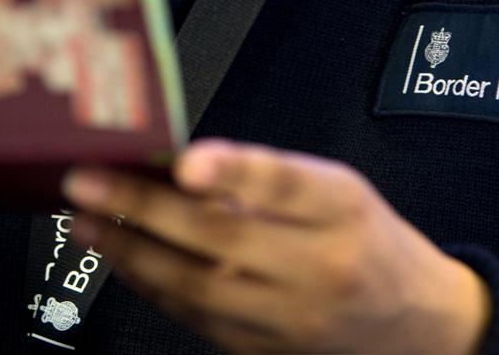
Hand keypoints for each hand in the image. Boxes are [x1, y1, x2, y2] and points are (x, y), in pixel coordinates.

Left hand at [62, 139, 490, 352]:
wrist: (415, 323)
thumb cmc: (366, 242)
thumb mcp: (337, 190)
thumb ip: (265, 178)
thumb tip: (176, 166)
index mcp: (342, 209)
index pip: (284, 184)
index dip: (232, 171)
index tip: (184, 162)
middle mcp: (320, 266)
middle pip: (222, 237)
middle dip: (141, 207)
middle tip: (84, 182)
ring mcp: (293, 317)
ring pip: (197, 285)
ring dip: (130, 252)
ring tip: (83, 222)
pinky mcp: (267, 350)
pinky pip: (197, 318)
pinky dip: (152, 286)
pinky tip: (122, 260)